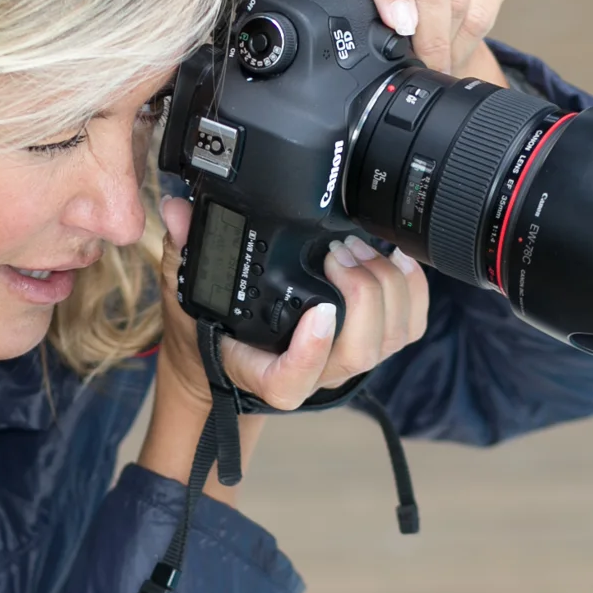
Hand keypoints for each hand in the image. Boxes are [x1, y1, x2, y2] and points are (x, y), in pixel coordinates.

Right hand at [138, 201, 429, 497]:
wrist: (226, 358)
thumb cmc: (210, 331)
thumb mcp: (184, 294)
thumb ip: (182, 254)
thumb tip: (178, 210)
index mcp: (260, 370)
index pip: (290, 382)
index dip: (311, 353)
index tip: (321, 311)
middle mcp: (309, 373)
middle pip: (356, 354)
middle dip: (362, 296)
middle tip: (339, 251)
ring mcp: (342, 362)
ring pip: (388, 341)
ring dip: (385, 288)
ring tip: (359, 248)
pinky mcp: (369, 345)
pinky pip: (408, 328)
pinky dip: (413, 292)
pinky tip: (398, 258)